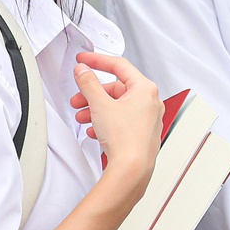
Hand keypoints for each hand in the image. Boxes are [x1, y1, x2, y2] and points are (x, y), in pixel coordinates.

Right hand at [69, 52, 161, 200]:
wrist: (132, 169)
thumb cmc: (125, 139)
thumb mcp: (100, 104)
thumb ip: (89, 83)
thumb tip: (83, 71)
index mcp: (145, 89)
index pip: (119, 66)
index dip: (97, 61)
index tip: (84, 60)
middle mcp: (151, 102)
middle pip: (116, 89)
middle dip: (93, 94)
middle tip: (78, 98)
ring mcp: (148, 118)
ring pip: (117, 106)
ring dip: (96, 109)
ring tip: (82, 117)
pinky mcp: (142, 133)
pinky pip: (121, 121)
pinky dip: (105, 122)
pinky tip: (93, 130)